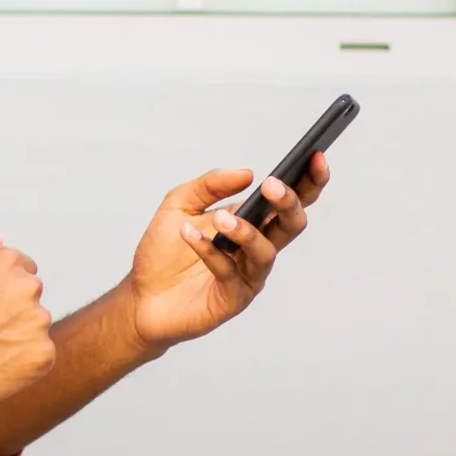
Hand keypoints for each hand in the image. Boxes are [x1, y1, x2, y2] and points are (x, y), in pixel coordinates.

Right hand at [0, 235, 55, 412]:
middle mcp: (28, 288)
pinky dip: (22, 359)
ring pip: (33, 325)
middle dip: (9, 306)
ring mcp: (37, 324)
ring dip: (16, 332)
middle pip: (28, 294)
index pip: (20, 265)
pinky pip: (38, 354)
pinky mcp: (42, 356)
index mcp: (5, 262)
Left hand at [121, 156, 330, 353]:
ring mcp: (247, 276)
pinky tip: (190, 235)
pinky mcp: (231, 299)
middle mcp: (256, 249)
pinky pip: (229, 272)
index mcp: (252, 224)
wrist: (139, 295)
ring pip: (266, 252)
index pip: (289, 202)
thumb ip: (211, 185)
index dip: (309, 181)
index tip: (315, 156)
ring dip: (245, 231)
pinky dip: (210, 251)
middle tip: (271, 186)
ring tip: (221, 218)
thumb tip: (246, 173)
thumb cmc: (164, 251)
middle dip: (288, 203)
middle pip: (292, 226)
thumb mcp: (180, 204)